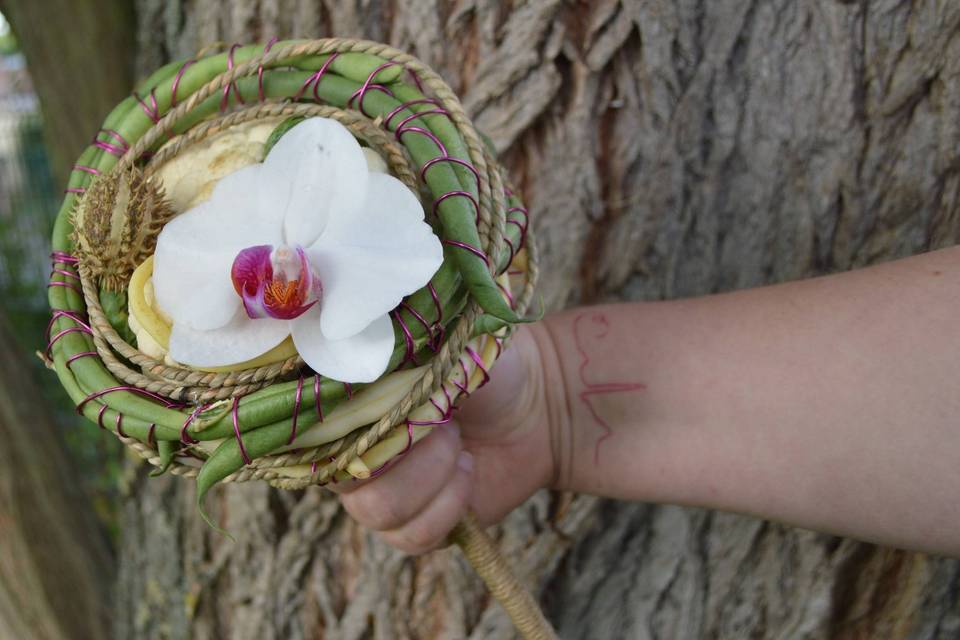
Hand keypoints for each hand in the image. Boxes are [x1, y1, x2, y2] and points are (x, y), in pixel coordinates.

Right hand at [336, 325, 562, 553]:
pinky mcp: (414, 525)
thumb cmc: (478, 360)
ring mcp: (380, 492)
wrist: (535, 401)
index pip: (303, 430)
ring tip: (458, 445)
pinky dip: (449, 503)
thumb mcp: (435, 342)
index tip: (377, 407)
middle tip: (442, 419)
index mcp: (343, 405)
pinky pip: (411, 535)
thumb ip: (387, 353)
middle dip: (401, 447)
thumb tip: (353, 355)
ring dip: (430, 475)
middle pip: (341, 477)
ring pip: (377, 509)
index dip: (334, 427)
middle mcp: (351, 453)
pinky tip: (467, 471)